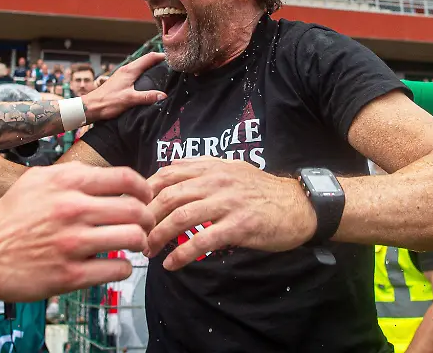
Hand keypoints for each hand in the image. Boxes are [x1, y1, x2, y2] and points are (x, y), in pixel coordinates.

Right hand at [0, 162, 154, 302]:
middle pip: (136, 210)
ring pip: (133, 239)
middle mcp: (72, 209)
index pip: (126, 178)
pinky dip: (122, 268)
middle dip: (147, 219)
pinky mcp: (70, 275)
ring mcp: (72, 243)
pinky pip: (117, 270)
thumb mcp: (35, 180)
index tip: (146, 198)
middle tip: (144, 226)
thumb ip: (71, 173)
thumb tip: (105, 175)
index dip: (144, 189)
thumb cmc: (9, 218)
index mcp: (66, 182)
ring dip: (139, 243)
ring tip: (132, 245)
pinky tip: (112, 265)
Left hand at [82, 53, 166, 121]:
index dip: (161, 56)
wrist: (91, 107)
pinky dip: (143, 74)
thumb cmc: (108, 102)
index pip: (149, 58)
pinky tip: (147, 82)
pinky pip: (135, 73)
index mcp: (129, 70)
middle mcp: (126, 69)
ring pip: (140, 67)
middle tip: (170, 65)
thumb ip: (147, 97)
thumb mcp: (129, 99)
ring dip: (150, 67)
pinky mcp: (120, 81)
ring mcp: (122, 74)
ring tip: (162, 72)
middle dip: (158, 61)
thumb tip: (163, 95)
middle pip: (145, 60)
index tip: (172, 58)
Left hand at [145, 157, 315, 270]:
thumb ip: (201, 169)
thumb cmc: (262, 191)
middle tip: (136, 236)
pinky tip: (171, 264)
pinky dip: (182, 254)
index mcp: (210, 168)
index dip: (143, 193)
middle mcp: (215, 181)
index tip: (132, 210)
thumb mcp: (230, 169)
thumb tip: (170, 169)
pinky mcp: (239, 226)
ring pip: (181, 217)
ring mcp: (227, 202)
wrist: (299, 205)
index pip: (166, 175)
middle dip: (146, 218)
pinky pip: (203, 240)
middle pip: (167, 196)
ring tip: (149, 252)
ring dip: (159, 237)